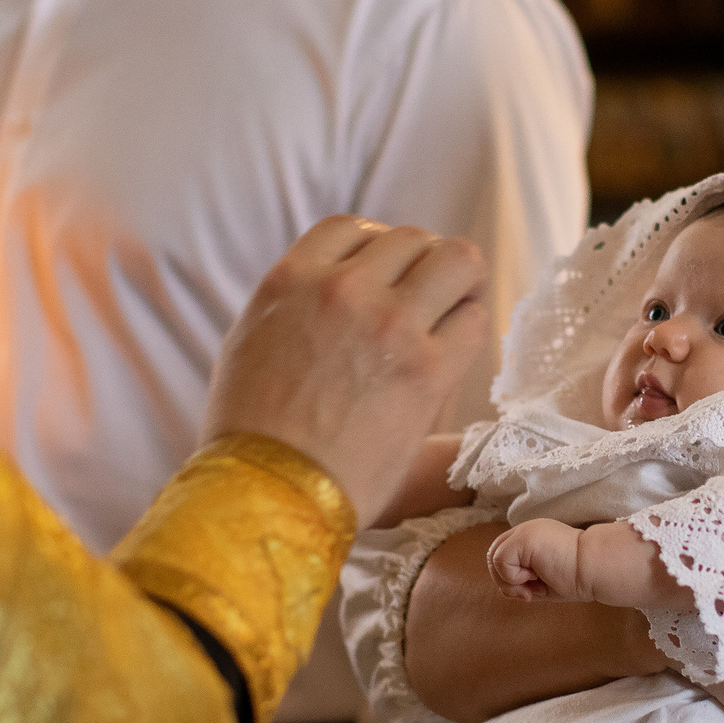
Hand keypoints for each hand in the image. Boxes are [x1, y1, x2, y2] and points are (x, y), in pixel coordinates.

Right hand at [206, 218, 489, 523]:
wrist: (266, 493)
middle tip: (428, 300)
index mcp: (291, 279)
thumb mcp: (250, 343)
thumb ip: (295, 305)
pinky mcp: (426, 368)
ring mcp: (389, 323)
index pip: (352, 229)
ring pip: (456, 261)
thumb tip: (337, 294)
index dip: (377, 248)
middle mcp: (342, 288)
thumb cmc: (251, 435)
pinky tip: (452, 355)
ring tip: (452, 315)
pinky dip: (468, 330)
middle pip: (411, 239)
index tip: (387, 275)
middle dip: (422, 265)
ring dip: (459, 284)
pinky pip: (472, 320)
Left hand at [488, 519, 584, 600]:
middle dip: (505, 582)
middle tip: (528, 593)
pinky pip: (501, 561)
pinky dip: (514, 577)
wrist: (595, 569)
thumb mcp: (542, 582)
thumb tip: (504, 589)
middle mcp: (526, 531)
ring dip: (510, 581)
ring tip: (533, 584)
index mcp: (532, 539)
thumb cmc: (577, 578)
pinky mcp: (523, 538)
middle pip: (493, 557)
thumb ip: (522, 581)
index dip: (509, 579)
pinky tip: (535, 577)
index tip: (530, 593)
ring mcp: (524, 532)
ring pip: (494, 559)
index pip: (503, 557)